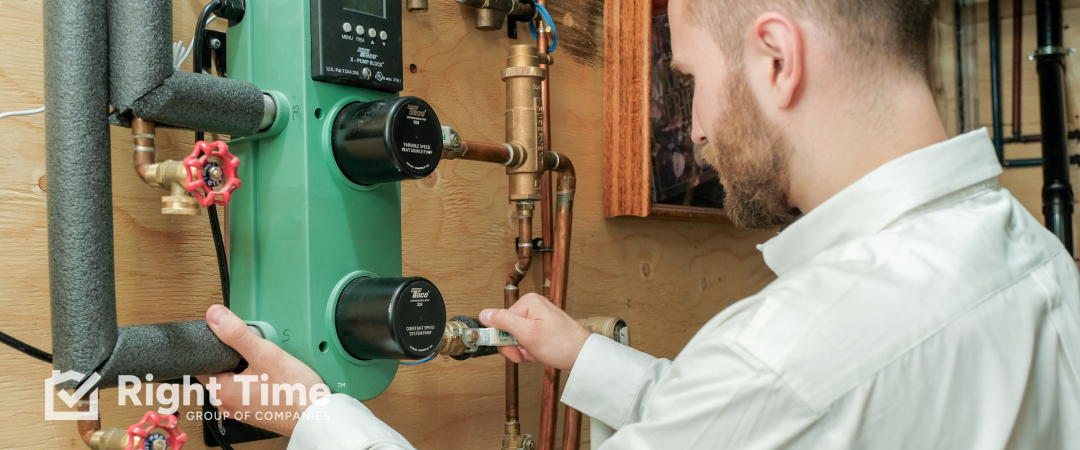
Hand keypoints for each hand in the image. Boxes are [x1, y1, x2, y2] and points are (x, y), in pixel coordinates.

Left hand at [197, 305, 329, 435]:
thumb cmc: (293, 392)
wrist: (316, 417)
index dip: (213, 347)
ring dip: (245, 370)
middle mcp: (227, 404)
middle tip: (254, 349)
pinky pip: (247, 392)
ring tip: (266, 364)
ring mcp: (241, 411)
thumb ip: (238, 334)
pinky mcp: (255, 413)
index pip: (202, 364)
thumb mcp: (265, 354)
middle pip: (220, 371)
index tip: (226, 338)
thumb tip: (215, 316)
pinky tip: (272, 378)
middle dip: (233, 357)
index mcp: (221, 391)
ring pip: (235, 381)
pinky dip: (255, 382)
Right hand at [479, 293, 591, 370]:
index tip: (510, 349)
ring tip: (534, 354)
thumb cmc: (561, 345)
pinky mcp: (543, 330)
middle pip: (508, 329)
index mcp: (528, 302)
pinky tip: (538, 355)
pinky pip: (527, 341)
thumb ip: (503, 321)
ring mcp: (539, 319)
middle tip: (523, 354)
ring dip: (522, 350)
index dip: (503, 338)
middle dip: (513, 346)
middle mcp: (534, 307)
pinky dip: (529, 351)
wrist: (583, 358)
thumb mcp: (527, 333)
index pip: (500, 319)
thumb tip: (483, 314)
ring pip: (517, 338)